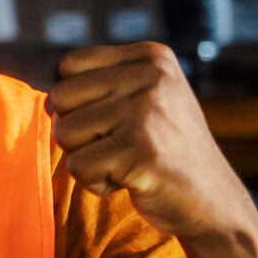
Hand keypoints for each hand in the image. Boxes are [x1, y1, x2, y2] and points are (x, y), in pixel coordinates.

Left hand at [47, 43, 252, 242]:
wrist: (212, 201)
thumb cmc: (164, 150)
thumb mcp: (143, 99)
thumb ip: (98, 86)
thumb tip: (46, 100)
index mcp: (151, 56)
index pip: (69, 66)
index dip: (77, 101)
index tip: (114, 120)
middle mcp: (151, 75)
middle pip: (60, 97)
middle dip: (78, 132)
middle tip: (119, 146)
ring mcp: (147, 112)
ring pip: (64, 132)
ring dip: (87, 158)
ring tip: (126, 161)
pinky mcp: (140, 150)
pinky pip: (78, 166)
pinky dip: (96, 182)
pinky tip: (131, 180)